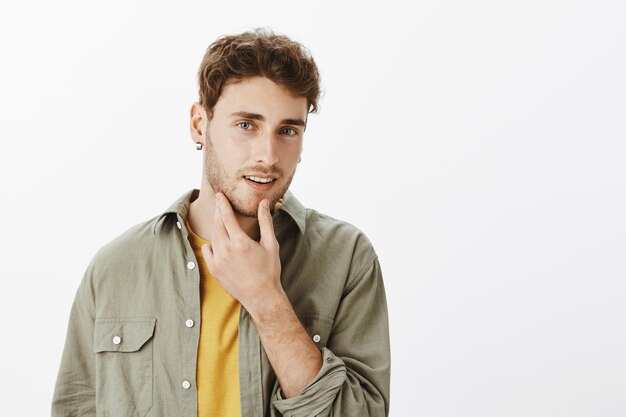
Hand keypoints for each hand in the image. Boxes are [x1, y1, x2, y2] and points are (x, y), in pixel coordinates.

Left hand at [201, 193, 282, 310]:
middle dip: (217, 210)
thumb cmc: (269, 270)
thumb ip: (265, 222)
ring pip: (213, 236)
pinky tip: (218, 241)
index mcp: (240, 242)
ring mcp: (218, 260)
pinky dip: (211, 243)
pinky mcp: (214, 269)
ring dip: (215, 225)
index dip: (222, 204)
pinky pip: (208, 250)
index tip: (220, 195)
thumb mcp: (270, 244)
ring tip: (219, 219)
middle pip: (217, 223)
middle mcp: (226, 249)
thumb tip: (263, 203)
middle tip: (218, 202)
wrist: (261, 296)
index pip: (227, 216)